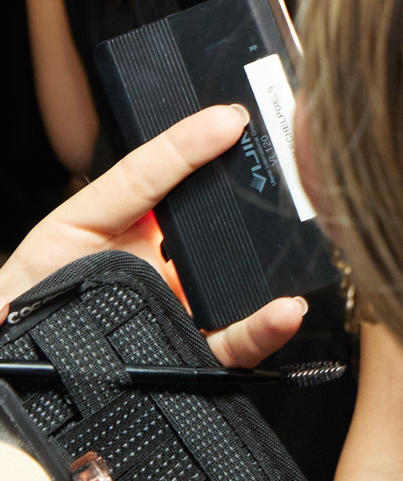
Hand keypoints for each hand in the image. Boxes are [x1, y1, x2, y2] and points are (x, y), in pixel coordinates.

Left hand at [0, 106, 305, 369]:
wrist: (8, 359)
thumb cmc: (34, 287)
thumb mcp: (79, 218)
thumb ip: (139, 179)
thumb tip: (205, 132)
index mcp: (149, 222)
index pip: (192, 178)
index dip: (215, 150)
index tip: (236, 121)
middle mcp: (174, 264)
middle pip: (232, 232)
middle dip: (267, 211)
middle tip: (289, 182)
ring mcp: (184, 309)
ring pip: (244, 289)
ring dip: (277, 273)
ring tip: (296, 247)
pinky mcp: (187, 357)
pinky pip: (234, 346)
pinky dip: (264, 330)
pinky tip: (280, 312)